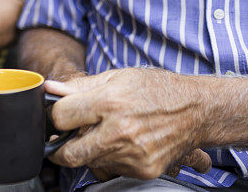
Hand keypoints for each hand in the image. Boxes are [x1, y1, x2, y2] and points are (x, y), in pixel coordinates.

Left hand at [43, 68, 211, 179]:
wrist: (197, 110)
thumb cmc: (157, 89)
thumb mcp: (117, 76)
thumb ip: (79, 86)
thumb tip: (50, 89)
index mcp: (109, 103)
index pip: (61, 118)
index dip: (54, 117)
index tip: (57, 117)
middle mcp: (119, 132)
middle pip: (69, 154)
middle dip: (60, 147)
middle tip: (63, 138)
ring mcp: (131, 155)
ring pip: (90, 162)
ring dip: (88, 150)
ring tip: (103, 132)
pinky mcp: (142, 170)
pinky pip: (112, 168)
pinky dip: (110, 157)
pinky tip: (122, 141)